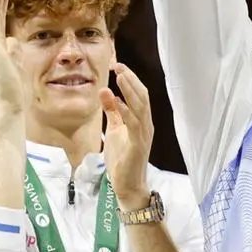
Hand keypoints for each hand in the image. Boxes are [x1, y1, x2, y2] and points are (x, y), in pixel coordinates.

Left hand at [101, 62, 155, 202]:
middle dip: (131, 79)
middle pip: (142, 96)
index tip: (117, 66)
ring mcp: (144, 135)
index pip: (139, 94)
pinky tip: (118, 102)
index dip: (130, 79)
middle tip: (118, 65)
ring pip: (141, 107)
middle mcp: (146, 124)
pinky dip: (127, 112)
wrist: (128, 185)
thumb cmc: (122, 158)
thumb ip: (112, 112)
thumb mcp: (114, 130)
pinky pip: (134, 125)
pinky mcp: (138, 145)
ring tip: (119, 77)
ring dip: (130, 90)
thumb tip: (105, 91)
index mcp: (141, 120)